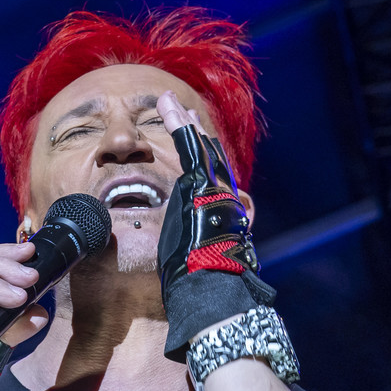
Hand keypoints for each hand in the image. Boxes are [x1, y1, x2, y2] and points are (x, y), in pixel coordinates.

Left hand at [155, 90, 274, 359]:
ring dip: (184, 123)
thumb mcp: (199, 259)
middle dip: (196, 134)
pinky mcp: (200, 185)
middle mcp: (223, 198)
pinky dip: (178, 125)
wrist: (208, 286)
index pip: (213, 182)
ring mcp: (213, 189)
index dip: (204, 160)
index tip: (194, 145)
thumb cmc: (200, 283)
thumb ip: (199, 246)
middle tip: (185, 113)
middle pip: (210, 158)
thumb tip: (201, 254)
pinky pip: (189, 148)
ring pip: (200, 149)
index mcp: (221, 216)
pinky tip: (167, 105)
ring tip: (170, 104)